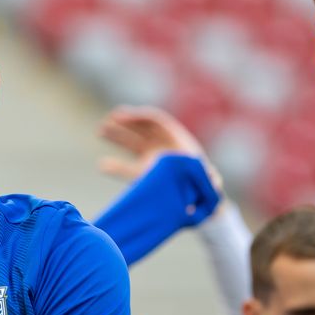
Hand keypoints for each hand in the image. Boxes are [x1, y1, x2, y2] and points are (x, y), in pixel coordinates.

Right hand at [98, 106, 222, 195]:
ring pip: (131, 143)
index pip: (156, 122)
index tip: (124, 116)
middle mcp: (162, 146)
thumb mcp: (210, 181)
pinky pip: (127, 167)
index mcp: (176, 142)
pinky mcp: (143, 173)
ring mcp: (150, 158)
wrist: (200, 198)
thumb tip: (214, 180)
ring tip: (100, 131)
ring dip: (116, 136)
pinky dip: (115, 166)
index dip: (140, 117)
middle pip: (140, 129)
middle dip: (124, 123)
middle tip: (108, 120)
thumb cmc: (206, 187)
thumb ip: (210, 179)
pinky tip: (102, 165)